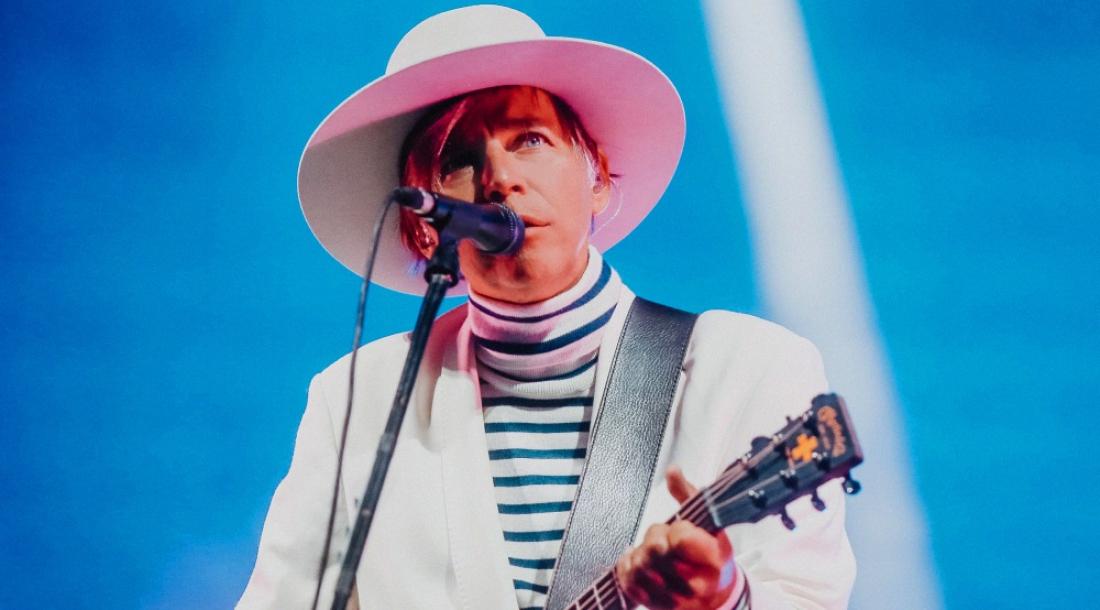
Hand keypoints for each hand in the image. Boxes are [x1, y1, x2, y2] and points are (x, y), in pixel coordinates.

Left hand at [614, 466, 736, 609]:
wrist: (714, 595)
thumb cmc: (710, 555)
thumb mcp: (709, 522)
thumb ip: (688, 495)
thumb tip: (672, 471)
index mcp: (714, 557)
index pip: (681, 536)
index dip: (675, 529)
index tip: (679, 530)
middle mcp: (696, 582)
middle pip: (656, 550)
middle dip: (654, 539)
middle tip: (661, 541)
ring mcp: (675, 597)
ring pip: (639, 567)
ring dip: (640, 555)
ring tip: (650, 553)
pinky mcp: (656, 605)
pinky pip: (628, 583)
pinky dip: (627, 568)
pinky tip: (637, 563)